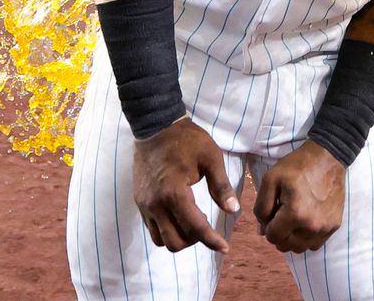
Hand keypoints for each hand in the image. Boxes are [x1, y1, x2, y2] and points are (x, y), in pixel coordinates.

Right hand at [132, 118, 239, 252]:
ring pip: (161, 240)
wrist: (155, 126)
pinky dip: (167, 229)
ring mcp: (145, 204)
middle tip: (207, 226)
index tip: (225, 248)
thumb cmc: (187, 140)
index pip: (195, 228)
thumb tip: (234, 210)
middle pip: (175, 242)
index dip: (212, 241)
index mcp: (175, 193)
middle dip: (195, 240)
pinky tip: (180, 215)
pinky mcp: (140, 201)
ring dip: (179, 237)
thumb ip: (221, 186)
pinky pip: (152, 228)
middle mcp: (156, 203)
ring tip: (193, 220)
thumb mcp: (211, 158)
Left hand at [254, 141, 345, 253]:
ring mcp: (325, 227)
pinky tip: (306, 220)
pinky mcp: (334, 225)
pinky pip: (315, 243)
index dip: (267, 226)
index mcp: (295, 214)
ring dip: (292, 238)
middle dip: (279, 234)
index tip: (272, 212)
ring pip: (301, 248)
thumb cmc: (297, 166)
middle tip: (281, 215)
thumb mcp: (270, 179)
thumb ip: (261, 206)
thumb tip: (261, 230)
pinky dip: (307, 237)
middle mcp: (312, 226)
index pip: (272, 237)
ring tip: (293, 219)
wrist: (328, 157)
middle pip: (286, 246)